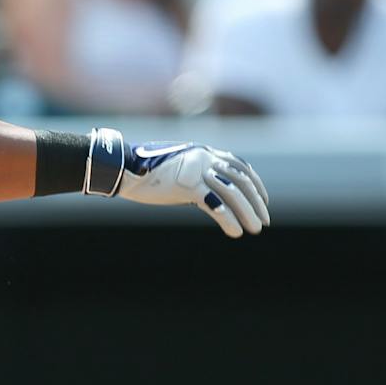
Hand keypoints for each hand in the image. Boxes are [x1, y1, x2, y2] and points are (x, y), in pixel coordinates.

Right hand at [105, 131, 270, 237]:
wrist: (122, 168)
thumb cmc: (144, 171)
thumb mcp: (177, 168)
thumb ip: (195, 175)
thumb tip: (206, 194)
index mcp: (205, 153)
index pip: (240, 167)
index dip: (255, 185)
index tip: (262, 201)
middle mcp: (206, 158)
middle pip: (241, 182)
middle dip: (256, 203)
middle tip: (263, 221)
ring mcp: (198, 171)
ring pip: (233, 194)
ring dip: (247, 213)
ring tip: (254, 230)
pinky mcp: (188, 186)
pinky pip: (216, 205)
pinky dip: (229, 220)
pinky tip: (235, 232)